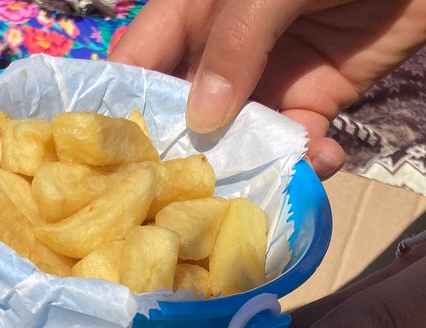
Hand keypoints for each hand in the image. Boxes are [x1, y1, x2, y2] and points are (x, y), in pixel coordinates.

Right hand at [111, 0, 425, 177]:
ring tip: (247, 203)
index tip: (104, 167)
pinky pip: (296, 150)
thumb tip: (203, 118)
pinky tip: (320, 165)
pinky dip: (305, 167)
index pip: (138, 63)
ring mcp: (268, 82)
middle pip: (181, 118)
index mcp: (196, 11)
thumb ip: (237, 40)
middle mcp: (222, 53)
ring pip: (237, 145)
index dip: (117, 111)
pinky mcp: (316, 103)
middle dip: (177, 164)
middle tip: (172, 209)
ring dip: (243, 175)